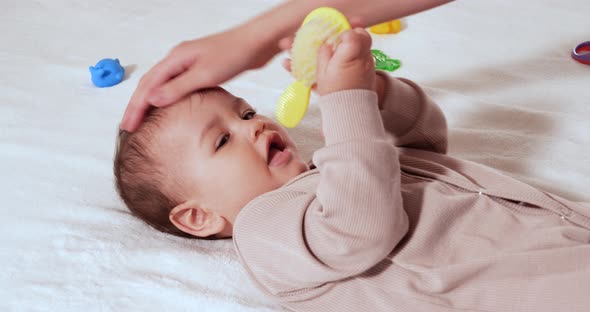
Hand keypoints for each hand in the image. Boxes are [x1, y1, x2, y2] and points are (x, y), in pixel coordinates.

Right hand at [121, 27, 277, 130]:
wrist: (256, 42)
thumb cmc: (235, 53)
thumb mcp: (205, 75)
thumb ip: (179, 88)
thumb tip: (152, 100)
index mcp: (175, 59)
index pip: (147, 85)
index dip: (135, 107)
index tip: (128, 125)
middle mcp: (178, 59)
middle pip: (149, 84)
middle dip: (137, 105)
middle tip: (128, 126)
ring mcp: (188, 63)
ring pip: (161, 84)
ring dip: (149, 102)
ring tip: (141, 119)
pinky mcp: (200, 69)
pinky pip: (175, 85)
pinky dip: (166, 98)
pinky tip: (168, 108)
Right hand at [315, 28, 375, 95]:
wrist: (351, 110)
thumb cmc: (334, 93)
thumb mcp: (322, 73)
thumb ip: (324, 54)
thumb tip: (327, 44)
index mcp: (349, 56)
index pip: (352, 34)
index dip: (344, 33)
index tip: (336, 40)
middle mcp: (363, 57)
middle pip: (363, 35)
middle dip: (353, 34)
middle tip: (342, 41)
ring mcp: (369, 64)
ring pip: (365, 45)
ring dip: (355, 46)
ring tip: (343, 56)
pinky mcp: (371, 70)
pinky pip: (366, 56)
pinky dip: (358, 56)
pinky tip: (349, 65)